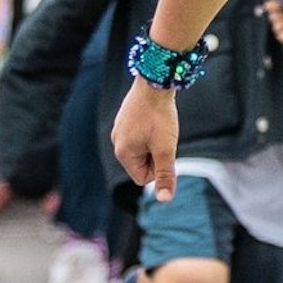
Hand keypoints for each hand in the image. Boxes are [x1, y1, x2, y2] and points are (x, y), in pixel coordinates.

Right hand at [110, 82, 179, 199]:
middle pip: (141, 164)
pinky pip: (139, 136)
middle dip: (155, 155)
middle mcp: (116, 142)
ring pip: (142, 149)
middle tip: (163, 137)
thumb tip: (164, 200)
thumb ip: (164, 175)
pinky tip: (154, 118)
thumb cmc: (160, 116)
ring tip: (159, 126)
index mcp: (123, 153)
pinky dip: (150, 132)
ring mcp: (119, 130)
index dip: (158, 168)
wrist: (154, 82)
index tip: (164, 150)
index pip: (142, 178)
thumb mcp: (166, 149)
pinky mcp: (124, 119)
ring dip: (154, 143)